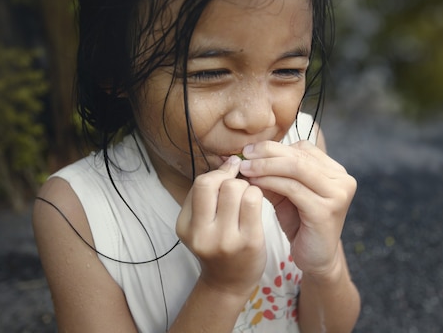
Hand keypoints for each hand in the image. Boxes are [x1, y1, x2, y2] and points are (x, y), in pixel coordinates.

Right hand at [176, 156, 265, 295]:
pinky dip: (257, 195)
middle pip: (218, 183)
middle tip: (239, 188)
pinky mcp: (249, 242)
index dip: (219, 173)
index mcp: (185, 226)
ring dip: (247, 187)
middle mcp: (202, 234)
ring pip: (238, 189)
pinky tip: (256, 203)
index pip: (201, 184)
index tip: (229, 174)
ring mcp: (226, 240)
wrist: (229, 283)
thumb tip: (231, 159)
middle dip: (233, 179)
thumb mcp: (201, 223)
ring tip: (247, 197)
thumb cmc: (218, 246)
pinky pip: (254, 201)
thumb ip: (208, 194)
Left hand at [239, 140, 355, 279]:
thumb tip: (245, 154)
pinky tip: (254, 183)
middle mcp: (343, 179)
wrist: (315, 260)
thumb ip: (273, 173)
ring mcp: (337, 195)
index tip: (248, 150)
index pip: (303, 148)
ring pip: (296, 168)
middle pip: (299, 156)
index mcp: (336, 171)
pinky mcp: (326, 210)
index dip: (274, 146)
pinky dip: (271, 182)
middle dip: (267, 153)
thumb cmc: (300, 225)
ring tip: (244, 168)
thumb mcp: (286, 194)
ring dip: (266, 166)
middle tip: (243, 155)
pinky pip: (293, 188)